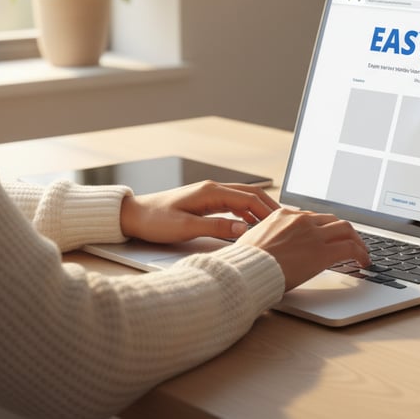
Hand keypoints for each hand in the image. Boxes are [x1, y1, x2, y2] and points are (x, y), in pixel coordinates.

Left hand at [118, 181, 279, 242]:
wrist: (133, 215)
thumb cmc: (155, 221)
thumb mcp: (186, 228)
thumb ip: (216, 228)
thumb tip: (244, 230)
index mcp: (210, 192)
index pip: (248, 198)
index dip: (267, 211)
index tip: (282, 223)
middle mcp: (212, 189)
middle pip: (250, 194)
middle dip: (269, 207)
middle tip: (285, 223)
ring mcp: (209, 194)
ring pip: (242, 199)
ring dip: (259, 210)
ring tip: (273, 225)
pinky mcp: (205, 202)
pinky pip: (232, 205)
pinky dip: (246, 213)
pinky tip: (251, 225)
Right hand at [236, 208, 369, 290]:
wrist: (246, 270)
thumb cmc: (244, 262)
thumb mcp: (252, 240)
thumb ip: (267, 238)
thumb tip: (268, 246)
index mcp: (283, 215)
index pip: (311, 217)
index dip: (324, 227)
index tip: (328, 235)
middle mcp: (301, 220)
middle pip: (332, 220)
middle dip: (343, 231)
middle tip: (350, 241)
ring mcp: (313, 234)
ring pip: (345, 230)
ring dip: (356, 240)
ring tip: (361, 252)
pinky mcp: (323, 252)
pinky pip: (350, 248)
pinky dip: (360, 253)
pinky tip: (363, 262)